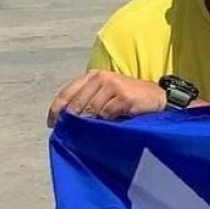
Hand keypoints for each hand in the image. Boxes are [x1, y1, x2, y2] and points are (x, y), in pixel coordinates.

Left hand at [47, 70, 164, 127]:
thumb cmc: (128, 98)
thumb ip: (87, 101)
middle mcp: (101, 77)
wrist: (157, 97)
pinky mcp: (123, 96)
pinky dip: (104, 122)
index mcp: (92, 75)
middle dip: (72, 120)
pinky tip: (107, 126)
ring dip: (88, 123)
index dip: (56, 109)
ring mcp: (113, 85)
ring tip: (88, 132)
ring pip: (90, 109)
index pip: (67, 92)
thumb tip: (66, 120)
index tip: (52, 124)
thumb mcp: (105, 94)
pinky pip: (106, 114)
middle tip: (70, 133)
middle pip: (77, 102)